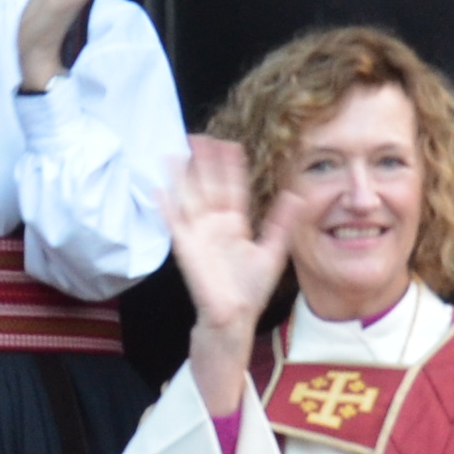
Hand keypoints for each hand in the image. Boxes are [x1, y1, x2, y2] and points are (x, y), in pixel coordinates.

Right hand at [172, 136, 275, 407]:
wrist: (235, 317)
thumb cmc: (250, 290)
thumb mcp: (273, 251)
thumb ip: (281, 223)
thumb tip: (295, 195)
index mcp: (235, 224)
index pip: (231, 188)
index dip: (229, 167)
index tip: (229, 144)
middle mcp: (215, 225)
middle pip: (208, 185)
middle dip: (203, 162)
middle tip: (199, 136)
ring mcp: (199, 234)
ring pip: (189, 197)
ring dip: (181, 175)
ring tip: (175, 152)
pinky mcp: (186, 247)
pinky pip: (174, 222)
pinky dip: (165, 206)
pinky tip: (158, 188)